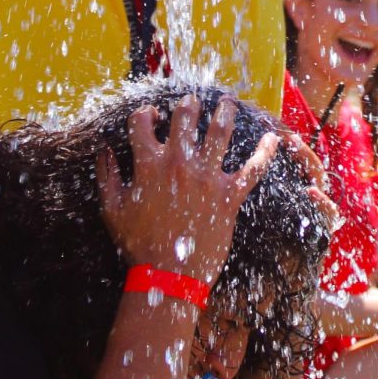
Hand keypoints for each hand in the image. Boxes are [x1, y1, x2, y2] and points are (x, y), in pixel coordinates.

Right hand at [97, 95, 277, 285]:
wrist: (167, 276)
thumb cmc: (137, 244)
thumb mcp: (112, 209)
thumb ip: (106, 175)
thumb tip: (104, 149)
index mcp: (149, 164)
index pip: (142, 122)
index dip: (144, 114)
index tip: (150, 116)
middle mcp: (179, 163)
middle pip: (185, 117)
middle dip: (188, 105)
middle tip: (192, 102)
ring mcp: (207, 177)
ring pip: (219, 132)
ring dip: (224, 112)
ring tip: (227, 102)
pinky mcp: (229, 195)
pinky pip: (253, 169)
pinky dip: (265, 152)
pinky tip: (273, 138)